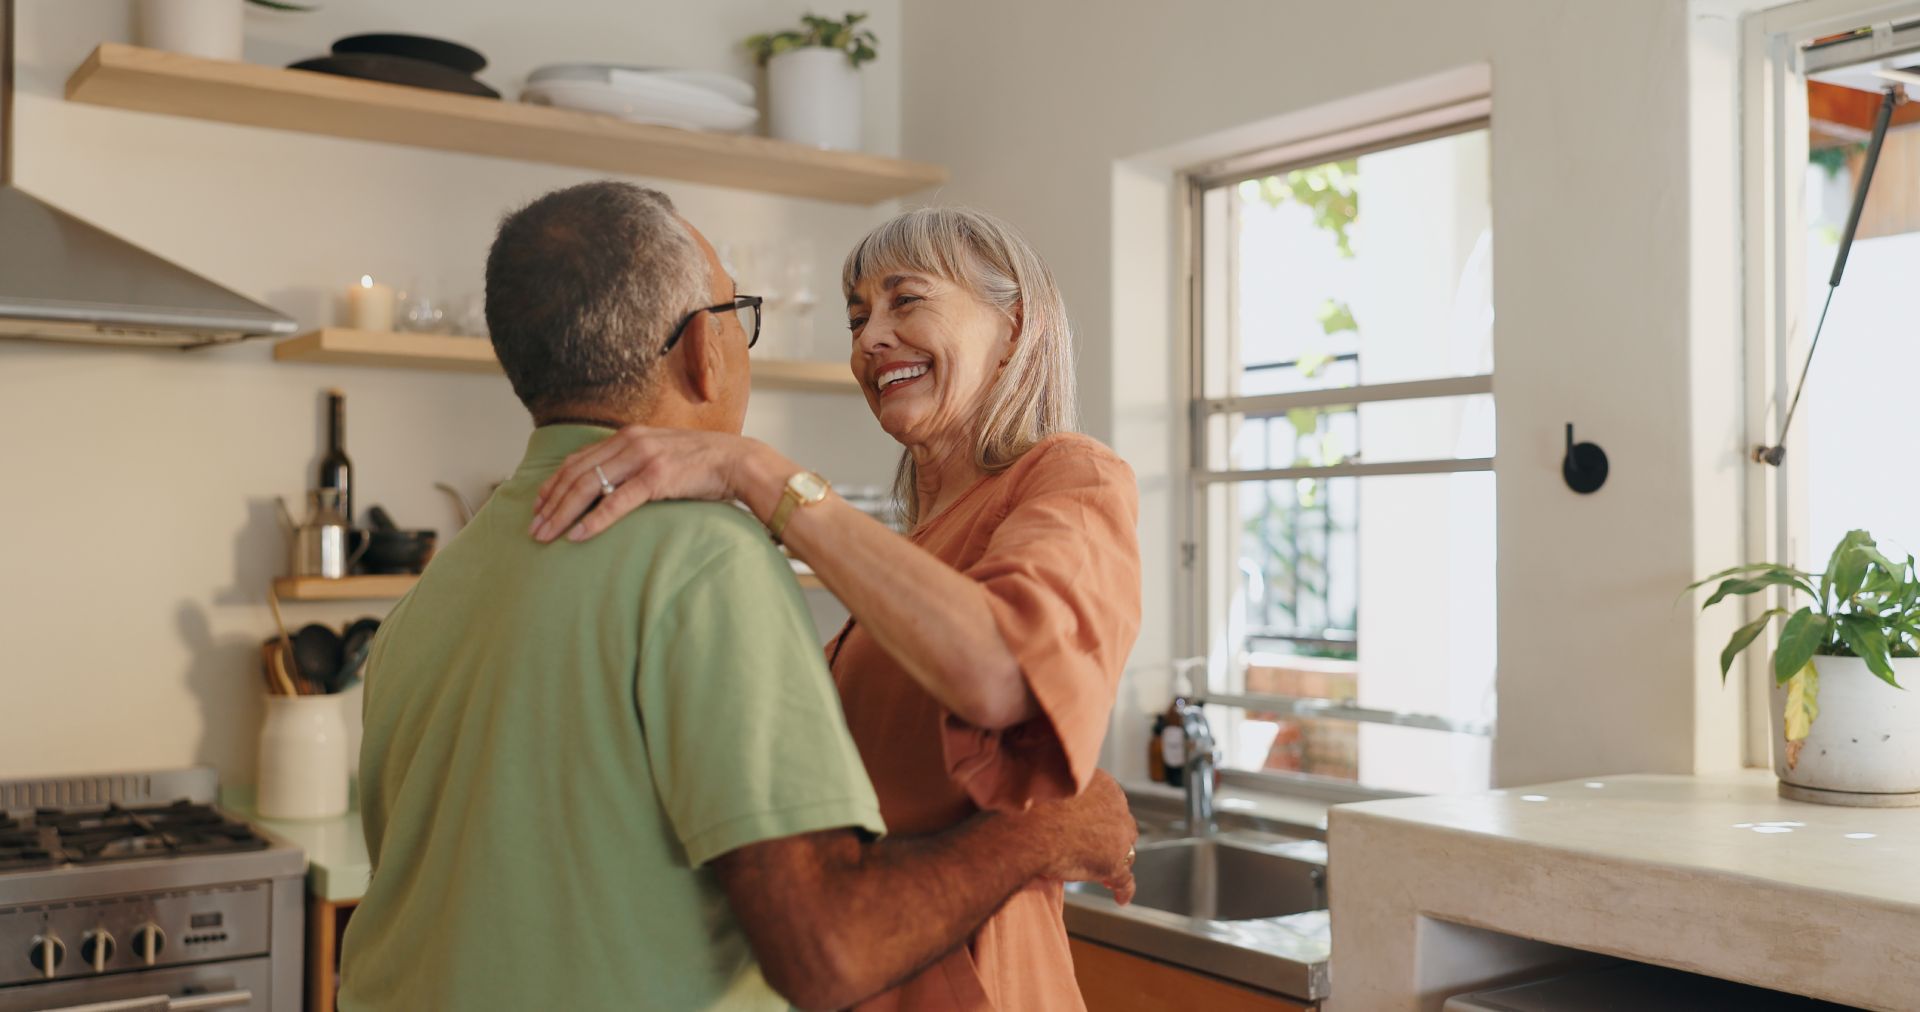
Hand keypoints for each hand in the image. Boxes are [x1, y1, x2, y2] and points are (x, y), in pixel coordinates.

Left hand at [531, 426, 754, 541]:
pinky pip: (617, 501)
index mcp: (627, 436)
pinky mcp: (657, 476)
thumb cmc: (701, 464)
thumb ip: (634, 463)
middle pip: (576, 474)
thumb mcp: (660, 454)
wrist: (737, 461)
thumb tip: (610, 487)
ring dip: (563, 513)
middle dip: (550, 504)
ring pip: (589, 486)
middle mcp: (629, 442)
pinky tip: (578, 535)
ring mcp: (642, 458)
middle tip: (533, 528)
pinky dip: (594, 520)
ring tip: (547, 535)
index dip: (553, 485)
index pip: (578, 461)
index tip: (537, 507)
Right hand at [1027, 770, 1137, 904]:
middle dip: (1114, 838)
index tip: (1093, 826)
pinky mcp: (1113, 863)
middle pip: (1123, 825)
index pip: (1111, 803)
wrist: (1030, 829)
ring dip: (1118, 861)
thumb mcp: (1052, 788)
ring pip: (1126, 852)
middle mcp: (1116, 807)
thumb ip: (1064, 794)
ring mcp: (1118, 837)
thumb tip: (1052, 803)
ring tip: (1107, 875)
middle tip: (1099, 849)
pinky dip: (1123, 889)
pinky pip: (1124, 880)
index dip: (1102, 818)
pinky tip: (1120, 898)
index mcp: (1102, 785)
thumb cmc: (1031, 807)